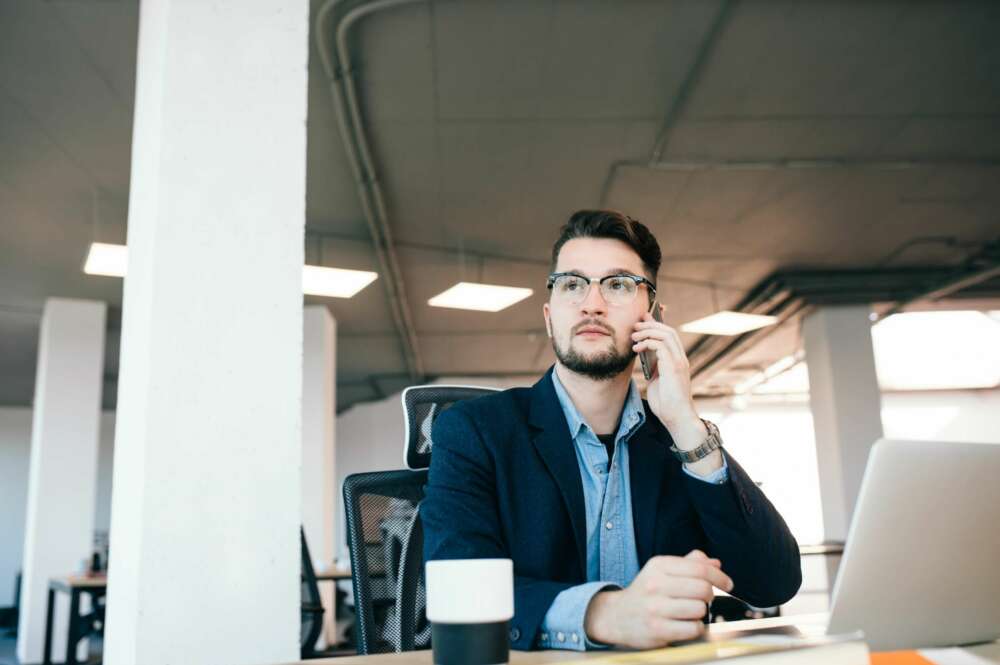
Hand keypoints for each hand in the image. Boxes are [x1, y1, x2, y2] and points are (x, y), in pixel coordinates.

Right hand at [583, 550, 732, 648]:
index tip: (728, 584)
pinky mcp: (657, 630)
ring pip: (700, 609)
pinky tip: (685, 624)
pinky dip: (695, 628)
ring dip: (701, 613)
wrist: (616, 616)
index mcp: (659, 565)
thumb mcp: (662, 571)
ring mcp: (655, 608)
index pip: (700, 568)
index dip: (720, 577)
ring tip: (690, 612)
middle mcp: (655, 584)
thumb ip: (689, 564)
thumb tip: (715, 563)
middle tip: (704, 599)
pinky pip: (693, 629)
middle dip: (710, 596)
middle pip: (703, 589)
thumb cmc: (646, 592)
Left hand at [631, 309, 697, 428]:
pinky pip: (661, 346)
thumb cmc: (666, 403)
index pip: (669, 335)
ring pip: (666, 335)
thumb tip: (643, 354)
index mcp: (677, 361)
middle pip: (668, 331)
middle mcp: (680, 358)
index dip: (656, 325)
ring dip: (647, 332)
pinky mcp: (674, 367)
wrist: (676, 418)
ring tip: (634, 335)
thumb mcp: (657, 380)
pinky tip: (637, 348)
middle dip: (651, 324)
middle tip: (635, 324)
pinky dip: (647, 342)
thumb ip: (654, 366)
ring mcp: (679, 362)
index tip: (642, 319)